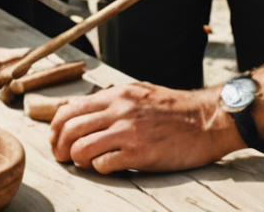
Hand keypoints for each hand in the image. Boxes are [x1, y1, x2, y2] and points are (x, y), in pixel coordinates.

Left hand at [50, 82, 243, 173]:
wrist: (208, 121)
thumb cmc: (174, 110)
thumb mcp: (137, 95)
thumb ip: (110, 103)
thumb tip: (79, 112)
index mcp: (115, 96)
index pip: (69, 109)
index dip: (55, 128)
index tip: (55, 140)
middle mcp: (118, 111)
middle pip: (69, 129)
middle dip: (59, 146)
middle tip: (61, 157)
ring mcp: (128, 132)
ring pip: (81, 148)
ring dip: (77, 159)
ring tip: (85, 163)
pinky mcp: (140, 154)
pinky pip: (103, 164)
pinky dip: (99, 168)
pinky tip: (107, 167)